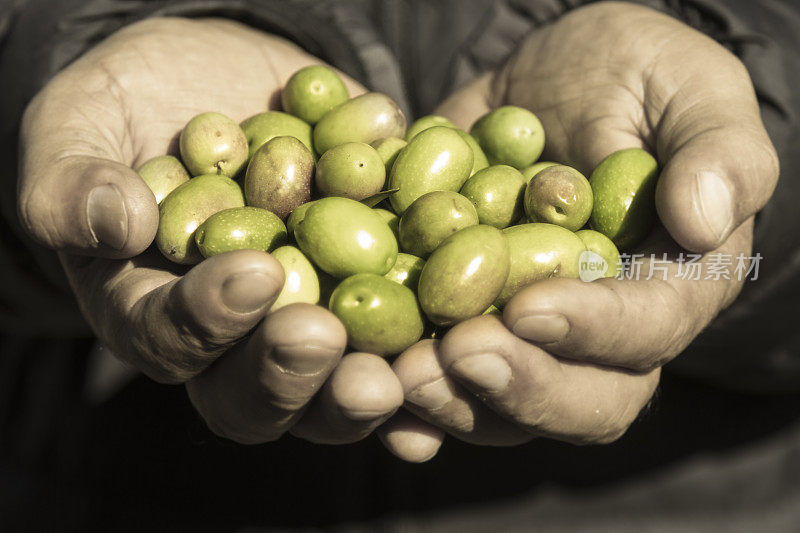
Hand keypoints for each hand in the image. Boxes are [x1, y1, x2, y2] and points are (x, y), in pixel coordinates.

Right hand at [18, 17, 401, 443]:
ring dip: (365, 389)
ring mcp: (308, 320)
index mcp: (155, 309)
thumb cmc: (134, 105)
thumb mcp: (80, 125)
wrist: (221, 78)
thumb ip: (73, 182)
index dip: (206, 320)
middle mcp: (234, 338)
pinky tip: (462, 357)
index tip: (251, 275)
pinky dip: (429, 360)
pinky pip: (400, 342)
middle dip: (291, 373)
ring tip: (398, 376)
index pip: (171, 339)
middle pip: (256, 392)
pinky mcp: (369, 292)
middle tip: (325, 340)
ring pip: (332, 386)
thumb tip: (116, 225)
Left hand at [380, 2, 777, 460]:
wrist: (548, 80)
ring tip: (402, 374)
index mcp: (673, 284)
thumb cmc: (633, 76)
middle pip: (583, 399)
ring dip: (454, 402)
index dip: (595, 330)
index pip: (649, 329)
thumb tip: (704, 221)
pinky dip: (406, 403)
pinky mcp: (468, 325)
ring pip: (507, 408)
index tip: (531, 307)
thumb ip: (717, 148)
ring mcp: (530, 340)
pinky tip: (372, 393)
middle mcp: (605, 333)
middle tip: (460, 354)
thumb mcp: (689, 84)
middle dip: (521, 386)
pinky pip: (443, 383)